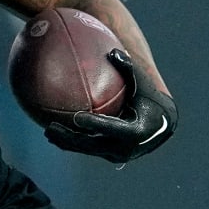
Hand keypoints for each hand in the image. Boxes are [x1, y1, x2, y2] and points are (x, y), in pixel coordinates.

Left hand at [44, 50, 177, 162]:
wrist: (161, 124)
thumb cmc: (149, 98)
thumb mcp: (143, 83)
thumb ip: (129, 68)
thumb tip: (112, 52)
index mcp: (136, 131)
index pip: (112, 129)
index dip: (95, 125)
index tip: (77, 117)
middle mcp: (126, 148)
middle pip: (94, 145)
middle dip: (71, 138)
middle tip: (52, 127)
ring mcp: (117, 155)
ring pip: (88, 150)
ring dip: (67, 143)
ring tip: (47, 131)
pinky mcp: (110, 156)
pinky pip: (89, 149)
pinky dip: (73, 142)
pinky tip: (55, 133)